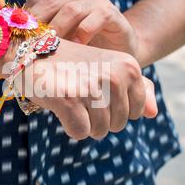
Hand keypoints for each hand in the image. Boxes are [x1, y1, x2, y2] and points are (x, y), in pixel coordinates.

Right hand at [14, 39, 156, 140]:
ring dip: (82, 121)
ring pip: (98, 131)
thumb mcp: (108, 70)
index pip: (134, 113)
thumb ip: (136, 90)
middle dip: (96, 117)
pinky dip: (68, 124)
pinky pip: (80, 132)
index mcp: (129, 67)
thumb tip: (153, 113)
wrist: (32, 52)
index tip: (94, 90)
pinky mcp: (70, 99)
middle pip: (117, 125)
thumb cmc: (71, 64)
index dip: (112, 109)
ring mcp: (92, 87)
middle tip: (78, 92)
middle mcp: (115, 75)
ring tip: (69, 95)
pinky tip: (60, 103)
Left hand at [25, 0, 139, 57]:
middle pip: (51, 2)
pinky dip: (83, 32)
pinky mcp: (112, 13)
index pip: (38, 0)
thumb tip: (14, 40)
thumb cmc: (85, 42)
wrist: (119, 47)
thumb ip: (44, 31)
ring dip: (58, 29)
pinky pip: (96, 18)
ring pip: (71, 9)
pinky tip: (77, 47)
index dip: (26, 19)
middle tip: (29, 45)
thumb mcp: (62, 35)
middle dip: (39, 24)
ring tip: (50, 48)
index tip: (16, 38)